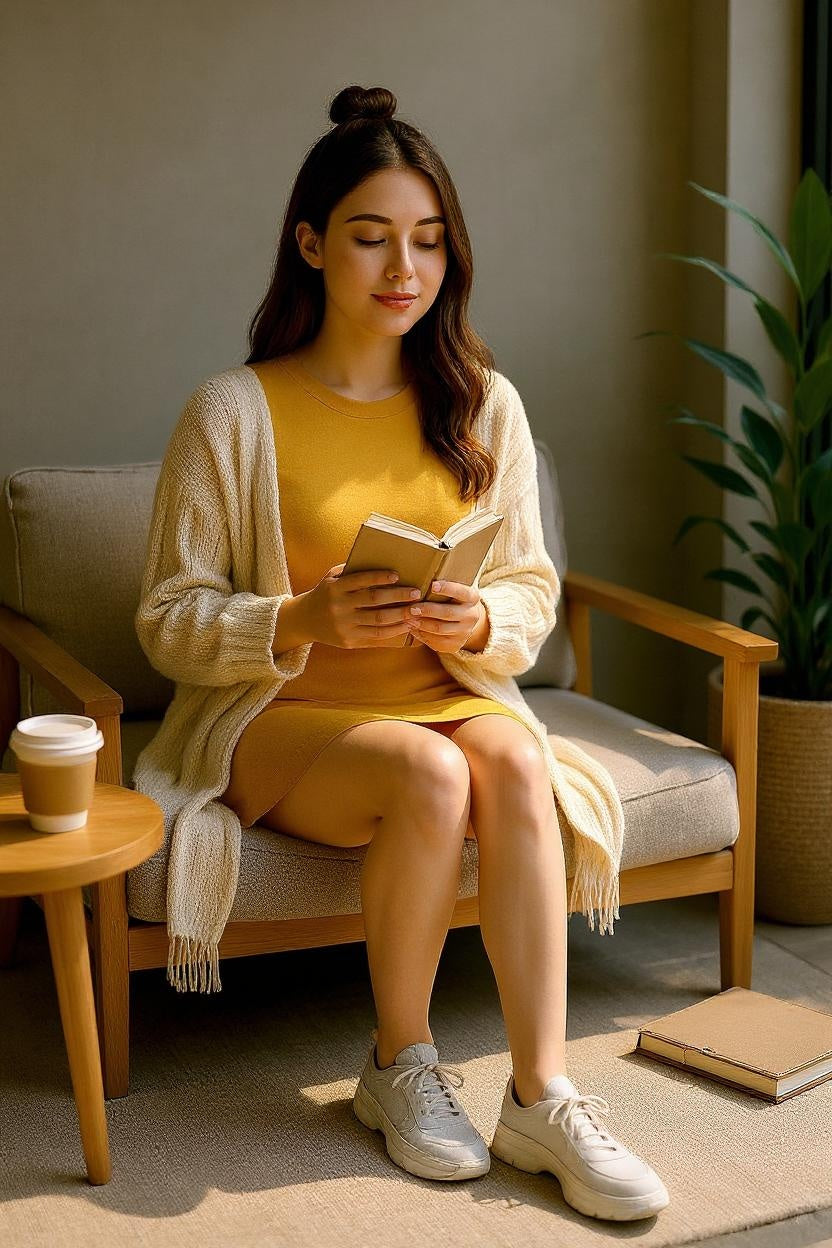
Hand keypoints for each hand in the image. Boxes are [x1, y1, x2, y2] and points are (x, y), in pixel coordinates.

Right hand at [301, 562, 423, 648]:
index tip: (397, 575)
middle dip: (398, 596)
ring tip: (417, 611)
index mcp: (335, 588)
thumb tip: (380, 559)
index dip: (379, 577)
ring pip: (378, 620)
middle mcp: (339, 606)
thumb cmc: (325, 594)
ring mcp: (344, 625)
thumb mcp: (331, 578)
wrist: (304, 620)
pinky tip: (407, 626)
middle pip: (373, 600)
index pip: (360, 580)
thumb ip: (351, 570)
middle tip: (417, 593)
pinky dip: (394, 632)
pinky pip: (376, 637)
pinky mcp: (349, 641)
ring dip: (401, 616)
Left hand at [406, 579, 484, 652]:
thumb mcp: (455, 590)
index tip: (432, 585)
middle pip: (447, 613)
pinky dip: (422, 635)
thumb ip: (444, 585)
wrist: (467, 622)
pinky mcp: (456, 645)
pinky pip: (436, 642)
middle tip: (412, 607)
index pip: (461, 591)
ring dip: (421, 624)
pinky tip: (412, 628)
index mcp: (473, 598)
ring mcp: (464, 632)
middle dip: (428, 610)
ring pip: (439, 629)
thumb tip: (419, 575)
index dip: (447, 588)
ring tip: (408, 618)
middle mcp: (472, 615)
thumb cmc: (454, 600)